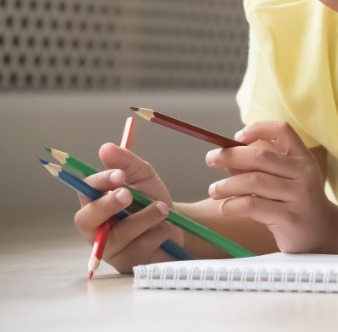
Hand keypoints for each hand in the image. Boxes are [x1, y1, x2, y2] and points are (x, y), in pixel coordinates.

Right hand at [71, 144, 180, 273]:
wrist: (178, 226)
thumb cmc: (151, 200)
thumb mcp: (143, 177)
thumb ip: (126, 163)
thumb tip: (105, 147)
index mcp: (96, 201)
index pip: (85, 191)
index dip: (99, 183)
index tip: (119, 175)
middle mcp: (95, 227)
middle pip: (85, 220)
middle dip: (107, 205)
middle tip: (128, 194)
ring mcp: (109, 248)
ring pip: (117, 236)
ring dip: (143, 218)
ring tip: (163, 209)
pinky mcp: (126, 263)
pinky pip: (138, 250)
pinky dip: (156, 234)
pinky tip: (167, 228)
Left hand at [205, 121, 337, 252]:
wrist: (324, 233)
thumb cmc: (297, 203)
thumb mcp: (285, 180)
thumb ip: (259, 168)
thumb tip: (227, 159)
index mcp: (303, 158)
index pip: (283, 130)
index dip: (258, 128)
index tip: (237, 137)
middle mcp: (304, 173)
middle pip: (261, 156)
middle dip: (230, 155)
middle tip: (210, 158)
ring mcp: (299, 195)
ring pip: (253, 181)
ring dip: (227, 184)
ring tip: (214, 190)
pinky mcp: (289, 217)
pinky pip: (253, 206)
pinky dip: (233, 205)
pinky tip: (226, 208)